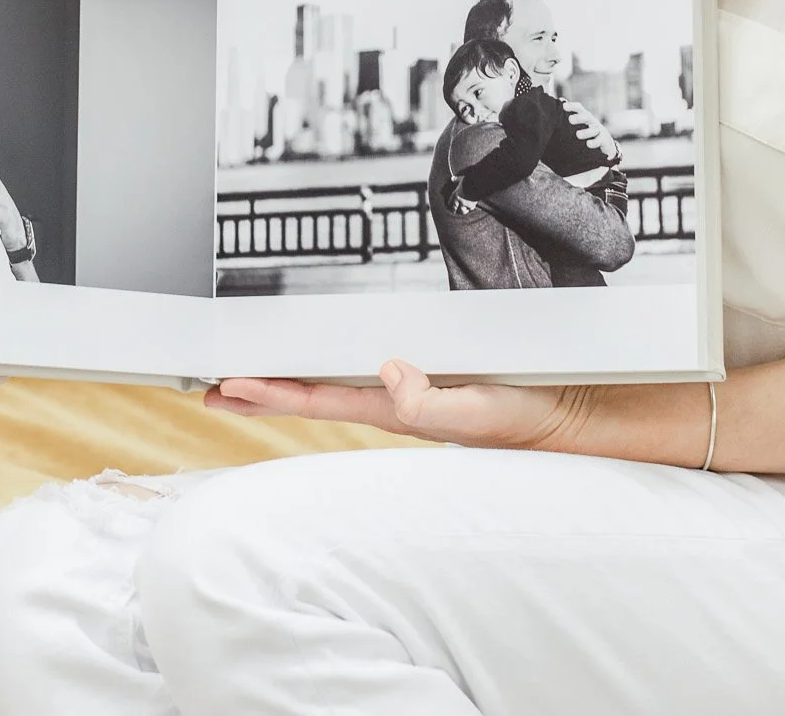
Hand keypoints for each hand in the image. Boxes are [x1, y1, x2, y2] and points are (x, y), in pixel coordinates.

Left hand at [205, 360, 590, 450]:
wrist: (570, 415)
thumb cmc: (525, 418)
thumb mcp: (477, 411)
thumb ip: (430, 402)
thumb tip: (386, 372)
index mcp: (396, 409)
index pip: (317, 401)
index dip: (268, 392)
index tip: (224, 384)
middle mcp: (394, 402)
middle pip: (313, 394)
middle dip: (262, 390)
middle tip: (214, 385)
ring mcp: (410, 394)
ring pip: (335, 385)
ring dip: (291, 381)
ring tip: (252, 378)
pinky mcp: (430, 380)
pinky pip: (367, 375)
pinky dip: (334, 370)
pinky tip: (327, 367)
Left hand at [562, 99, 621, 159]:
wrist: (605, 141)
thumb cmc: (588, 130)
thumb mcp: (580, 123)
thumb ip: (571, 116)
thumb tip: (560, 102)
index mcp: (585, 116)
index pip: (579, 109)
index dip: (572, 107)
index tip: (564, 106)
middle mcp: (592, 122)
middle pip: (587, 117)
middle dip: (579, 118)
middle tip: (571, 119)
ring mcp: (598, 131)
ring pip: (593, 130)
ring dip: (586, 132)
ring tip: (578, 134)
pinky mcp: (604, 141)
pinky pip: (599, 141)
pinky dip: (594, 142)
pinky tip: (588, 144)